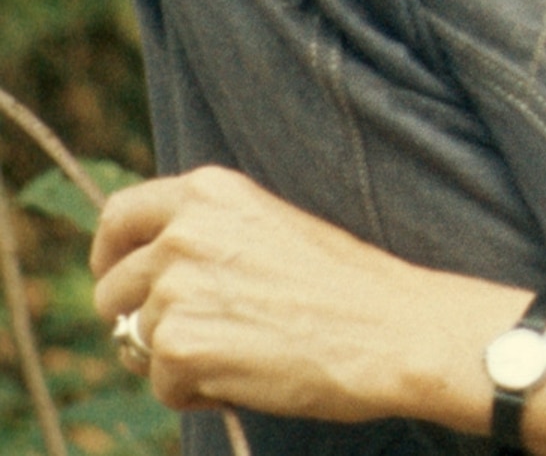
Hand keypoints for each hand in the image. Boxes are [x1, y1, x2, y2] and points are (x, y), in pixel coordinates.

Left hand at [92, 166, 511, 424]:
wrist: (396, 330)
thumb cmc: (347, 287)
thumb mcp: (272, 229)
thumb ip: (208, 237)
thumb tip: (145, 276)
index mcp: (210, 192)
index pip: (119, 214)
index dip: (110, 254)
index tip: (121, 279)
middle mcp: (184, 231)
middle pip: (113, 289)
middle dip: (138, 322)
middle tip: (193, 338)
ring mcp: (178, 288)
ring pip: (138, 343)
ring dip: (179, 360)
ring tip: (247, 352)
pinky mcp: (180, 345)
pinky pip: (162, 384)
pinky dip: (197, 392)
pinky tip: (250, 375)